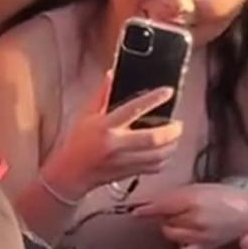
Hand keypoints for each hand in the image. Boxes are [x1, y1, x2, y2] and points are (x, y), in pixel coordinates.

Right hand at [41, 73, 182, 198]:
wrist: (69, 173)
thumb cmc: (77, 143)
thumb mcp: (85, 116)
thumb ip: (101, 95)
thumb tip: (112, 75)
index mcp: (105, 126)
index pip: (133, 109)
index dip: (154, 99)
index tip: (168, 92)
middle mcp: (115, 144)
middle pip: (154, 138)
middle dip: (172, 130)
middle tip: (178, 124)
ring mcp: (123, 161)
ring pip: (158, 155)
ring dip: (172, 145)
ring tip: (174, 137)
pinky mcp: (128, 173)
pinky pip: (155, 168)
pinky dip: (164, 159)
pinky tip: (164, 152)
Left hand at [134, 183, 247, 248]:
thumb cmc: (222, 197)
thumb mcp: (195, 189)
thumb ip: (172, 196)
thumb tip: (147, 203)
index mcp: (192, 201)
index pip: (161, 206)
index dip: (146, 209)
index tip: (134, 211)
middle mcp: (194, 219)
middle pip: (164, 220)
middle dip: (164, 215)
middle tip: (173, 210)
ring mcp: (199, 235)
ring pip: (169, 234)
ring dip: (169, 228)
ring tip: (179, 221)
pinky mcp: (203, 247)